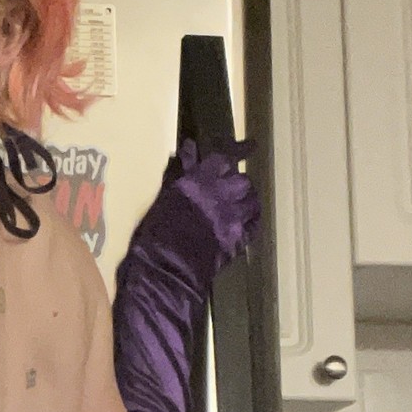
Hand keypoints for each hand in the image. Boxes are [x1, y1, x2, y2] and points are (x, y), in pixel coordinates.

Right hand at [151, 138, 260, 266]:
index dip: (238, 151)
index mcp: (201, 180)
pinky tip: (245, 223)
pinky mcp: (239, 239)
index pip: (226, 158)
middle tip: (230, 188)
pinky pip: (254, 225)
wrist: (166, 266)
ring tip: (240, 206)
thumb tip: (190, 146)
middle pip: (242, 180)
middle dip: (237, 183)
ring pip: (252, 201)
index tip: (250, 145)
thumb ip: (181, 170)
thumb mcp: (166, 194)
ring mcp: (234, 217)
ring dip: (247, 201)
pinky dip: (251, 221)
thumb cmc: (157, 229)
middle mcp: (222, 194)